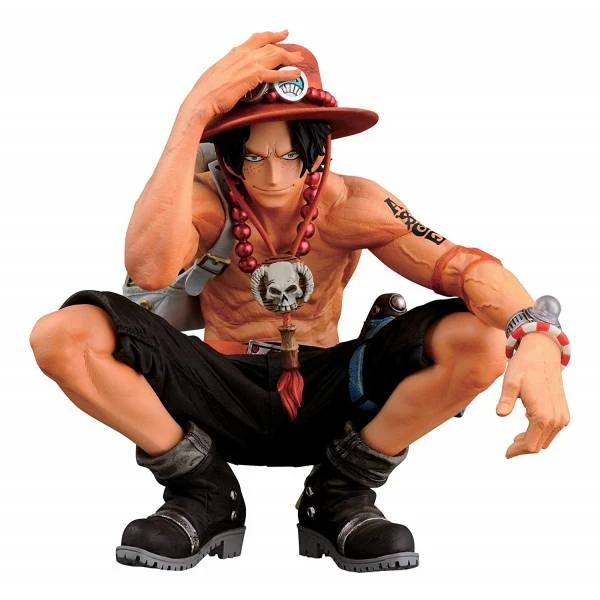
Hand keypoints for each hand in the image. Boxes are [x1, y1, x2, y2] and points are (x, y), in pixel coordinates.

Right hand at [183, 30, 303, 121]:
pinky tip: (296, 73)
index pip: (257, 39)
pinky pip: (276, 73)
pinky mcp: (254, 77)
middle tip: (295, 51)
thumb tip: (235, 74)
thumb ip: (231, 69)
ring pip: (276, 55)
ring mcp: (250, 64)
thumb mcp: (220, 72)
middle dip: (285, 46)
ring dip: (290, 57)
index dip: (271, 35)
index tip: (280, 34)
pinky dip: (288, 73)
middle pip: (270, 45)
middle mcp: (244, 54)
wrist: (203, 99)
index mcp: (235, 52)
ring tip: (299, 60)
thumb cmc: (207, 90)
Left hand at [496, 332, 569, 458]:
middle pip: (538, 445)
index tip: (506, 454)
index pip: (530, 445)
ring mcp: (562, 416)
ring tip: (516, 437)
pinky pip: (551, 430)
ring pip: (546, 439)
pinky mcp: (563, 412)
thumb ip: (506, 400)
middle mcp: (556, 419)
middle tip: (509, 447)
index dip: (517, 451)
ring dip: (531, 440)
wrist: (542, 354)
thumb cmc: (524, 367)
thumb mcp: (510, 382)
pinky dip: (539, 432)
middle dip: (523, 447)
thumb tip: (500, 414)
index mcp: (542, 415)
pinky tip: (527, 423)